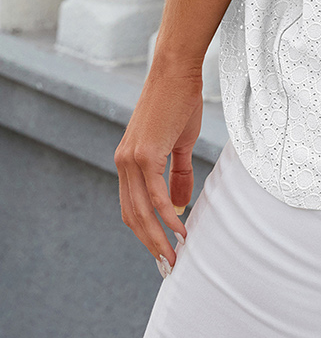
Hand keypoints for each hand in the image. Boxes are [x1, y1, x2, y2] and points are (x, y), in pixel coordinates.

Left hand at [114, 64, 202, 270]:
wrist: (176, 72)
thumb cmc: (179, 101)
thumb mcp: (179, 143)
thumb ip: (177, 175)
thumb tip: (179, 208)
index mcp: (128, 162)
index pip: (132, 207)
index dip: (147, 232)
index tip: (163, 250)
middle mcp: (123, 164)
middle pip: (133, 216)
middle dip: (151, 244)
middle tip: (168, 266)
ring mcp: (131, 160)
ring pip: (141, 211)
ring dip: (157, 238)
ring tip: (174, 256)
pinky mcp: (144, 155)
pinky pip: (155, 196)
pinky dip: (167, 216)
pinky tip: (179, 229)